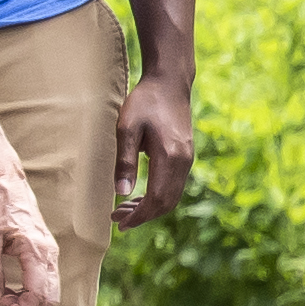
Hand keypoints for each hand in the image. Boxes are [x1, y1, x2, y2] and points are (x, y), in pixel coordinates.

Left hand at [0, 156, 63, 305]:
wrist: (5, 179)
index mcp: (36, 250)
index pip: (38, 295)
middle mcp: (49, 253)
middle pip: (50, 298)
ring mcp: (50, 252)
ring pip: (50, 291)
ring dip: (28, 303)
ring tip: (2, 300)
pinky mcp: (45, 250)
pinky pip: (45, 281)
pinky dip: (30, 293)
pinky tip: (9, 291)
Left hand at [113, 70, 197, 225]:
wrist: (169, 82)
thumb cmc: (145, 101)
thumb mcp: (127, 128)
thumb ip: (125, 161)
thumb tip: (122, 193)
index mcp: (170, 157)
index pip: (157, 199)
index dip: (139, 216)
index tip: (120, 223)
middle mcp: (183, 162)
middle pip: (166, 203)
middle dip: (142, 216)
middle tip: (117, 219)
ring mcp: (187, 159)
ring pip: (171, 196)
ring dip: (149, 207)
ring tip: (123, 209)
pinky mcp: (185, 156)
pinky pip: (173, 186)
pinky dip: (157, 196)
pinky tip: (139, 195)